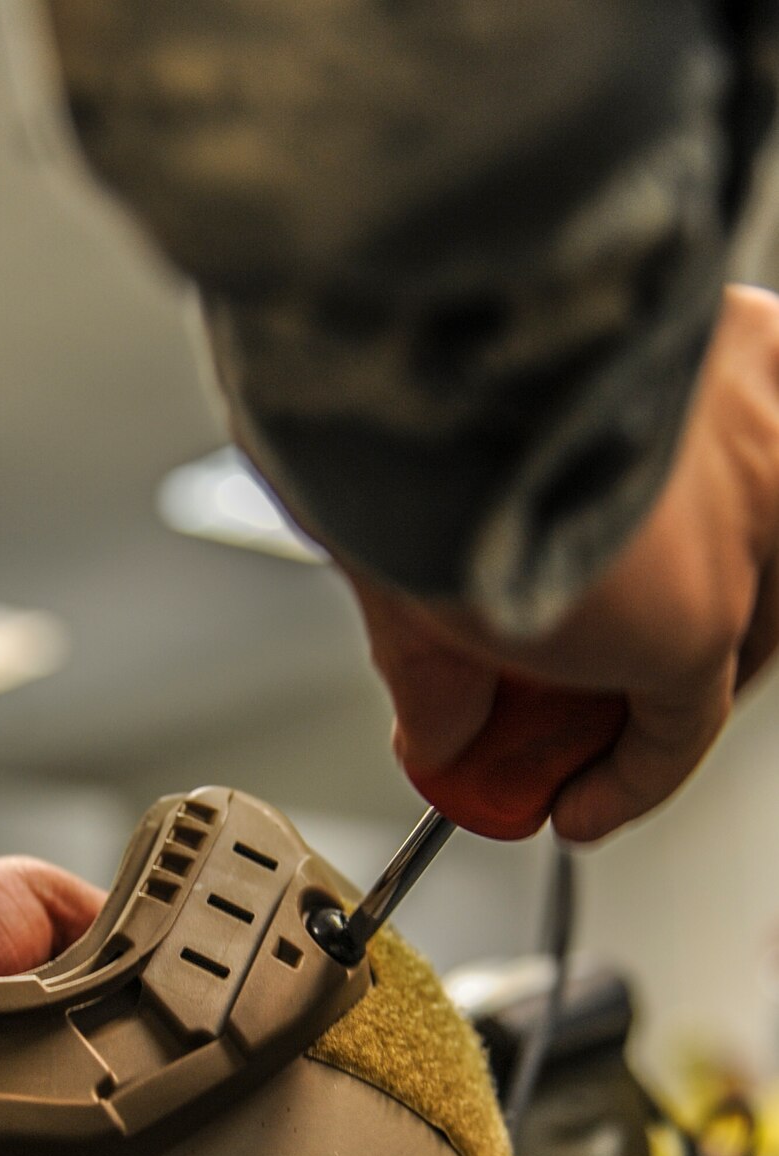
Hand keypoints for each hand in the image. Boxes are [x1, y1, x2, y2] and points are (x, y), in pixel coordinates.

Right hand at [348, 283, 778, 842]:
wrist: (412, 379)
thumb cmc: (420, 388)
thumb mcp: (445, 499)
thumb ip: (454, 619)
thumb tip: (436, 720)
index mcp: (702, 346)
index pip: (725, 489)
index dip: (673, 581)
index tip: (609, 642)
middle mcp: (752, 413)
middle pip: (755, 573)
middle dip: (669, 659)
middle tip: (586, 719)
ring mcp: (741, 511)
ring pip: (734, 649)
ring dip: (647, 723)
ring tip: (566, 772)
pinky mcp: (701, 608)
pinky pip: (680, 731)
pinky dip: (627, 785)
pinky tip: (578, 808)